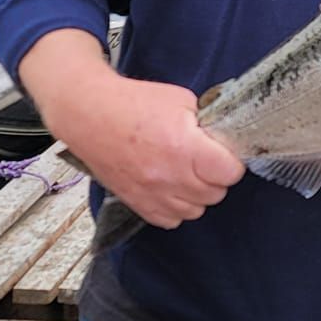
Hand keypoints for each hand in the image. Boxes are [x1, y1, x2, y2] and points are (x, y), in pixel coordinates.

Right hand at [19, 30, 244, 229]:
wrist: (89, 114)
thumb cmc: (132, 103)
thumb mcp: (181, 100)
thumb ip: (206, 125)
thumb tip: (220, 142)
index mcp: (186, 148)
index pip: (231, 173)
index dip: (231, 161)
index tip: (223, 153)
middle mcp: (171, 177)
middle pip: (216, 193)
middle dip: (214, 176)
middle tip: (203, 159)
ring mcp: (153, 195)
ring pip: (196, 211)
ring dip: (196, 194)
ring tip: (184, 172)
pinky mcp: (138, 204)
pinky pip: (171, 220)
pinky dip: (175, 207)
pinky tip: (169, 186)